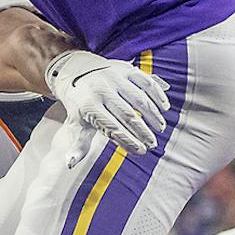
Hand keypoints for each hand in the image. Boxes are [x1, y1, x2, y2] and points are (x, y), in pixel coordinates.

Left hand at [45, 49, 168, 162]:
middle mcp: (101, 90)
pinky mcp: (125, 69)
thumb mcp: (76, 124)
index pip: (111, 127)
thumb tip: (69, 165)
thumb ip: (78, 145)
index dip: (127, 140)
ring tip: (160, 128)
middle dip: (142, 131)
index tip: (141, 151)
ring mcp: (114, 77)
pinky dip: (157, 94)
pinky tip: (164, 108)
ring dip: (152, 114)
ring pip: (138, 98)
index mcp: (89, 106)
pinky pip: (145, 81)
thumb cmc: (81, 105)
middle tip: (153, 144)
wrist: (78, 72)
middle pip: (126, 114)